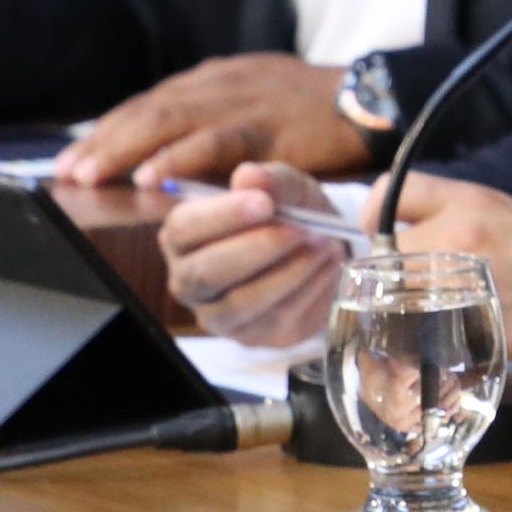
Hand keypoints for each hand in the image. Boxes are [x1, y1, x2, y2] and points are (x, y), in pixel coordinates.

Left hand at [57, 55, 370, 187]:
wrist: (372, 100)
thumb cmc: (314, 113)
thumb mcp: (255, 102)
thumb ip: (214, 120)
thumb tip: (169, 151)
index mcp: (213, 81)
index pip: (146, 105)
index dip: (106, 132)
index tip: (72, 160)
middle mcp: (218, 85)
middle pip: (145, 111)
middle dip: (101, 143)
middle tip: (67, 173)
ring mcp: (241, 103)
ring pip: (167, 121)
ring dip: (123, 151)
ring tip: (91, 177)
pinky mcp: (266, 128)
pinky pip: (214, 142)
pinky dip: (177, 160)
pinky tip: (150, 179)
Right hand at [160, 161, 344, 345]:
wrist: (322, 245)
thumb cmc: (290, 211)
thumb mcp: (287, 187)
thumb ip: (270, 180)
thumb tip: (248, 176)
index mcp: (183, 234)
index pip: (183, 228)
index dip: (223, 216)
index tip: (265, 204)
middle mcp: (189, 279)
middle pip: (206, 272)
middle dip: (257, 249)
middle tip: (300, 229)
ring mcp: (217, 314)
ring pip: (242, 302)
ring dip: (289, 271)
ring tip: (324, 244)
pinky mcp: (251, 336)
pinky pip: (276, 319)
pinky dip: (308, 290)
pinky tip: (328, 266)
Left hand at [390, 174, 511, 392]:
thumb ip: (470, 229)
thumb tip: (426, 250)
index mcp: (474, 201)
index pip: (392, 193)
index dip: (378, 219)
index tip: (388, 242)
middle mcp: (461, 232)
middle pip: (387, 255)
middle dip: (392, 279)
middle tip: (412, 300)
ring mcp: (463, 280)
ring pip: (395, 299)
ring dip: (400, 316)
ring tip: (426, 330)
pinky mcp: (470, 327)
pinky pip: (416, 338)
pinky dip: (417, 349)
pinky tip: (438, 355)